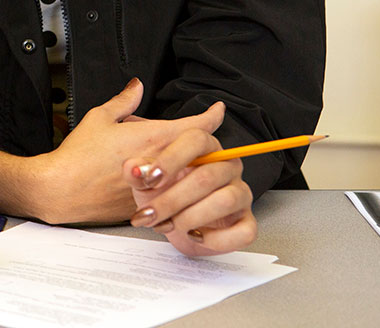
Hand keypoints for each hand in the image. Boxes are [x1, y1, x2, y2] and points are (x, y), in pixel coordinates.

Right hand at [0, 79, 221, 223]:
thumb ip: (124, 101)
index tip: (217, 111)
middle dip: (197, 145)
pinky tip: (154, 183)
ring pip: (188, 175)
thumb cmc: (79, 155)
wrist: (63, 189)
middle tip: (191, 139)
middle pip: (198, 152)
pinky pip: (171, 194)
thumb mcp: (99, 118)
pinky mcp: (152, 205)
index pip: (198, 126)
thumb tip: (136, 86)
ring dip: (186, 168)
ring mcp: (160, 187)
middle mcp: (164, 162)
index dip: (212, 116)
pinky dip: (169, 187)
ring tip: (170, 163)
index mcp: (155, 136)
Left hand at [124, 113, 256, 256]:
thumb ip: (137, 171)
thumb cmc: (163, 193)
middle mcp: (227, 167)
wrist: (175, 224)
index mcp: (204, 148)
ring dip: (190, 218)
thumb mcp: (144, 181)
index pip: (195, 140)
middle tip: (149, 214)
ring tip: (169, 225)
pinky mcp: (246, 222)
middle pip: (206, 177)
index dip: (171, 159)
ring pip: (224, 201)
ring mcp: (240, 194)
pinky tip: (195, 235)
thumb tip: (133, 168)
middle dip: (171, 200)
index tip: (149, 179)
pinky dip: (216, 239)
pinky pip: (244, 231)